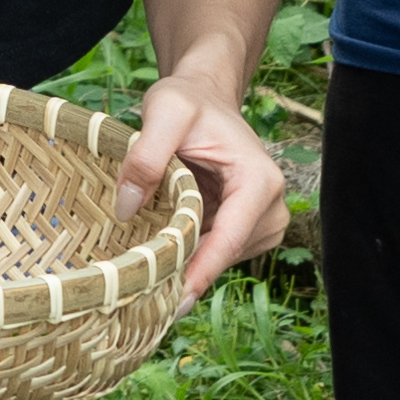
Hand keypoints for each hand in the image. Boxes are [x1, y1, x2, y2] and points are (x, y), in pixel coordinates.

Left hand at [121, 77, 293, 300]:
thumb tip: (128, 208)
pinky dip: (191, 255)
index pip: (230, 238)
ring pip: (221, 259)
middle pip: (226, 254)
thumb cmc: (188, 101)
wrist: (204, 97)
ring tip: (147, 263)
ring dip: (188, 262)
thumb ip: (145, 156)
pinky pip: (217, 253)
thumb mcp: (164, 112)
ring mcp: (262, 220)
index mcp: (258, 180)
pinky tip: (163, 251)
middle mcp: (271, 204)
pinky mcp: (246, 228)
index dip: (200, 272)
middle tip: (141, 286)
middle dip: (187, 269)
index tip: (174, 302)